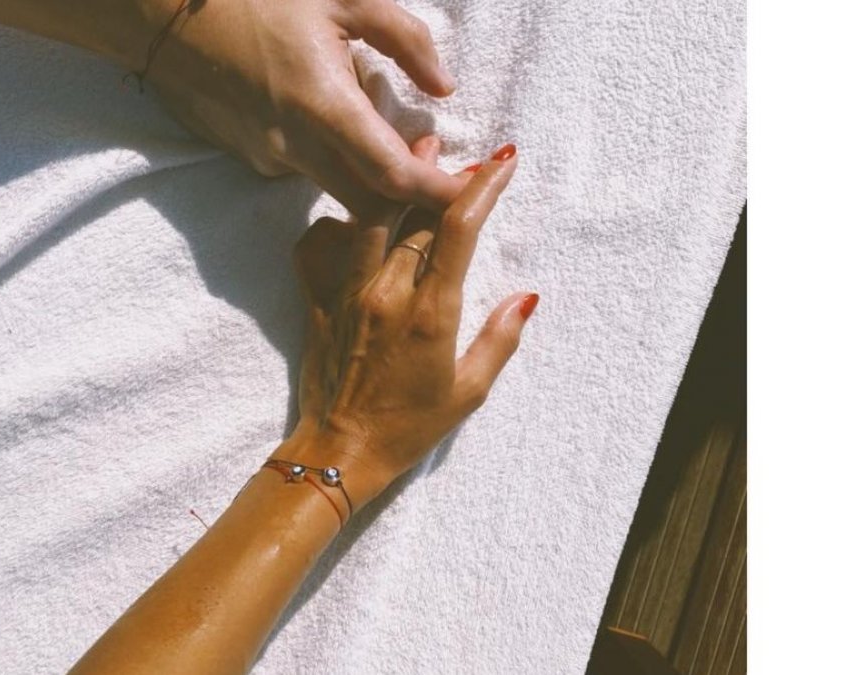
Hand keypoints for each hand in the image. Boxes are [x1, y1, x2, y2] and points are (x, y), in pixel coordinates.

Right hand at [130, 0, 466, 217]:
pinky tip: (314, 104)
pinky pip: (302, 168)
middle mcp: (295, 148)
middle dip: (411, 198)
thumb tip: (443, 86)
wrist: (164, 12)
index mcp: (324, 107)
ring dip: (367, 168)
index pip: (395, 178)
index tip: (474, 188)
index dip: (441, 193)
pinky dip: (327, 151)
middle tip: (437, 161)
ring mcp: (267, 159)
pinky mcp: (249, 158)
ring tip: (368, 110)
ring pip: (336, 186)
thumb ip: (404, 40)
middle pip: (370, 206)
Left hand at [278, 136, 535, 507]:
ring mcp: (346, 293)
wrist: (338, 452)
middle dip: (438, 175)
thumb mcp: (468, 392)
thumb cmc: (409, 428)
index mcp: (430, 312)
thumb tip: (527, 296)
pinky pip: (317, 248)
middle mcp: (386, 292)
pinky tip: (349, 217)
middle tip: (454, 149)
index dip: (482, 187)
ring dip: (391, 182)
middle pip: (414, 215)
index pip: (459, 230)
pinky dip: (333, 225)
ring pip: (367, 218)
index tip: (502, 160)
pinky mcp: (316, 301)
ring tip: (406, 149)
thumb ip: (499, 340)